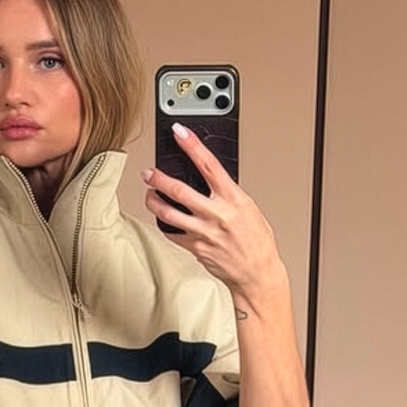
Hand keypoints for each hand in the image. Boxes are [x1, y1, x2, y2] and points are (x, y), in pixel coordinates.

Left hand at [142, 123, 284, 305]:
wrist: (257, 273)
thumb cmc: (256, 241)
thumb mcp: (248, 208)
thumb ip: (227, 194)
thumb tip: (208, 180)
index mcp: (233, 199)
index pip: (209, 165)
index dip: (192, 146)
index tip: (179, 133)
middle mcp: (217, 214)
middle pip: (179, 190)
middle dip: (158, 179)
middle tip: (148, 173)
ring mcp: (204, 232)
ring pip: (168, 213)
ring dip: (153, 202)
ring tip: (149, 195)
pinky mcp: (195, 248)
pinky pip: (172, 233)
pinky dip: (165, 224)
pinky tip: (163, 219)